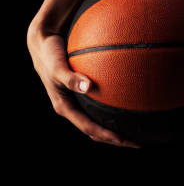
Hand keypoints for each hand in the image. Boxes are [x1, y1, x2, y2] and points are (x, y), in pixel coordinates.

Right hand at [27, 16, 142, 148]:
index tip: (124, 140)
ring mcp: (76, 100)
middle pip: (95, 130)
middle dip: (115, 138)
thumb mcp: (57, 67)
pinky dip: (112, 106)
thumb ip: (70, 78)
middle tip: (137, 142)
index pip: (88, 128)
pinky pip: (99, 102)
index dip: (106, 136)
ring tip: (136, 128)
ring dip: (115, 126)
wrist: (43, 42)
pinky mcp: (81, 90)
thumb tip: (88, 86)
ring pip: (97, 119)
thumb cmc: (50, 54)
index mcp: (64, 107)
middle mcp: (71, 107)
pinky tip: (129, 100)